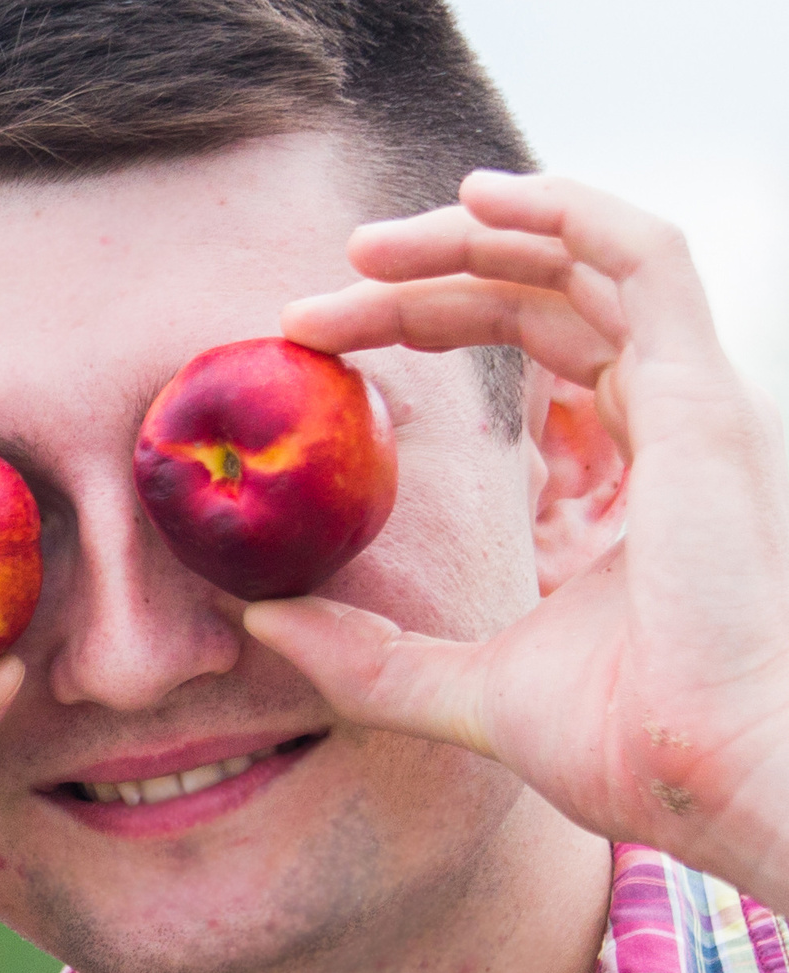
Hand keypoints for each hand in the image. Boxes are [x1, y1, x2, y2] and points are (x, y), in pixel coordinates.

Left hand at [256, 172, 788, 906]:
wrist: (714, 773)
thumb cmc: (626, 745)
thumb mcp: (460, 687)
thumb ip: (363, 656)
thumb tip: (258, 623)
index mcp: (625, 484)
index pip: (529, 360)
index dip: (424, 330)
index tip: (316, 344)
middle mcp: (665, 429)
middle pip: (541, 303)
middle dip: (424, 281)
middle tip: (317, 295)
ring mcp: (692, 405)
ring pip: (585, 265)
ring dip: (474, 235)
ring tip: (365, 245)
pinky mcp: (703, 398)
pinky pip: (647, 257)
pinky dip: (568, 210)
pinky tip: (478, 199)